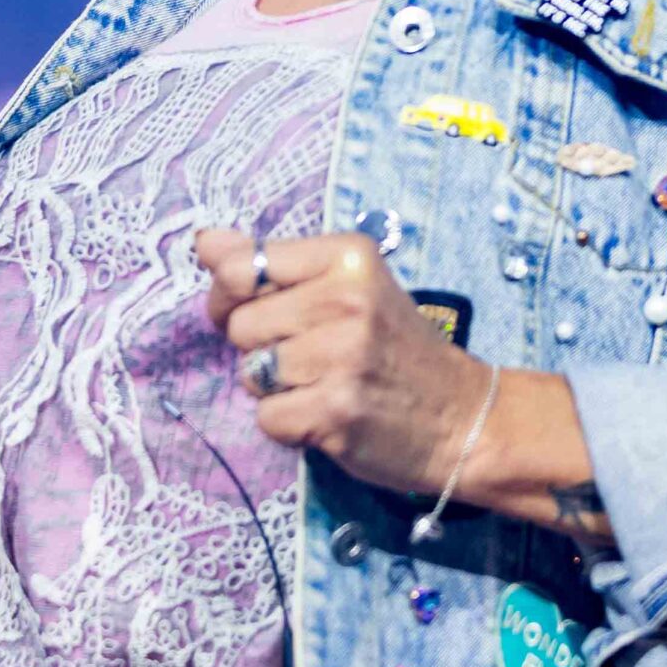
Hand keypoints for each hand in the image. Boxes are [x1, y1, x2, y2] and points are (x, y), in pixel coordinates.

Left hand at [193, 227, 494, 498]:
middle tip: (311, 356)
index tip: (258, 310)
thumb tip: (203, 241)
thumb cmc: (394, 347)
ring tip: (324, 384)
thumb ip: (271, 263)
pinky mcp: (335, 411)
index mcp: (347, 256)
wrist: (463, 417)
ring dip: (276, 388)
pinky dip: (289, 425)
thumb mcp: (346, 286)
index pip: (241, 267)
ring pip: (251, 373)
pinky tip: (327, 415)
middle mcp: (346, 299)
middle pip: (241, 325)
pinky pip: (267, 417)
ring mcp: (342, 356)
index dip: (231, 295)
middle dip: (262, 348)